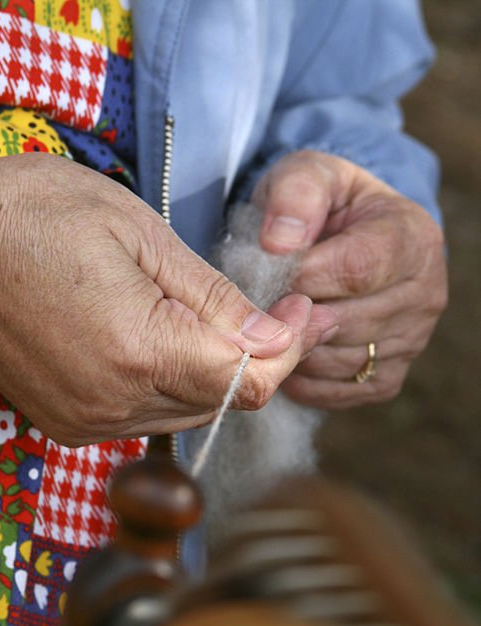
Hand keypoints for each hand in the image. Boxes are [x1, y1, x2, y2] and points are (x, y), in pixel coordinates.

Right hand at [0, 154, 336, 445]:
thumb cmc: (36, 215)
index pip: (250, 382)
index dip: (289, 348)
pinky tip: (156, 343)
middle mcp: (115, 405)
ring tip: (201, 318)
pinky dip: (167, 387)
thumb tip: (277, 337)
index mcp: (139, 352)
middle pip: (224, 404)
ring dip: (211, 375)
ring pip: (187, 416)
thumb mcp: (141, 233)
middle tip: (262, 309)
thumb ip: (215, 298)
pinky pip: (144, 418)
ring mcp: (86, 422)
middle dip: (255, 360)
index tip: (298, 308)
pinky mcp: (66, 425)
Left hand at [253, 151, 446, 408]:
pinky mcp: (389, 375)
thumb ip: (294, 195)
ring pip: (340, 361)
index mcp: (414, 238)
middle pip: (346, 321)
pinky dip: (305, 381)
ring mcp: (413, 340)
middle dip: (293, 315)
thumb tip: (279, 243)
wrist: (340, 239)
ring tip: (271, 325)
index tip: (266, 272)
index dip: (301, 277)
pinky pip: (342, 391)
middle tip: (259, 304)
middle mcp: (426, 293)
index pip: (356, 269)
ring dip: (295, 350)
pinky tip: (287, 355)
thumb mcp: (306, 176)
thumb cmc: (321, 206)